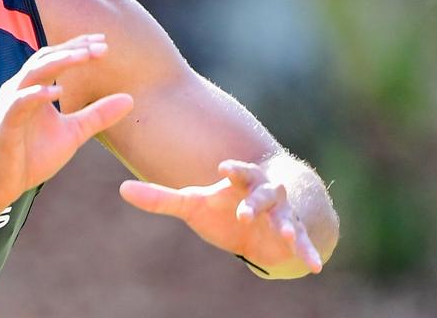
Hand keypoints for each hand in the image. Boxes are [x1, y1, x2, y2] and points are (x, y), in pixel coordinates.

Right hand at [0, 34, 133, 205]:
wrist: (3, 184)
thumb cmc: (33, 156)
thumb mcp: (74, 133)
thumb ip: (98, 115)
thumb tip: (130, 98)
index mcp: (34, 88)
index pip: (56, 57)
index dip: (78, 47)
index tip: (104, 42)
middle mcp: (20, 90)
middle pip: (45, 58)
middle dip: (72, 49)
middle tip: (99, 45)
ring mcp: (10, 105)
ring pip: (31, 73)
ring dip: (57, 62)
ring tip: (82, 56)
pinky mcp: (4, 125)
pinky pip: (19, 104)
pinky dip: (37, 95)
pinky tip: (58, 91)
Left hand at [119, 159, 323, 275]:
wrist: (260, 221)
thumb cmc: (222, 205)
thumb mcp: (192, 204)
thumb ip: (160, 198)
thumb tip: (122, 189)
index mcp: (241, 180)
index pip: (239, 171)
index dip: (234, 170)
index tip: (225, 169)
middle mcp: (265, 192)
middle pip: (263, 192)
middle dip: (255, 201)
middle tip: (244, 213)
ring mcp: (281, 212)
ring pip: (285, 216)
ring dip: (285, 225)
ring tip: (286, 235)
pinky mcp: (292, 234)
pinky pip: (301, 242)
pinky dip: (307, 252)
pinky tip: (315, 265)